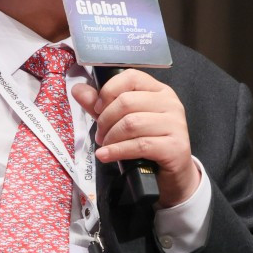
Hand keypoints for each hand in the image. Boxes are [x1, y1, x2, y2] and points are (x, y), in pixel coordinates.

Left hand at [71, 70, 200, 207]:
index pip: (131, 77)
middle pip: (127, 102)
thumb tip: (77, 89)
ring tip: (105, 146)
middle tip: (100, 135)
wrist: (171, 176)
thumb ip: (101, 105)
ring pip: (132, 123)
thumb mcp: (122, 121)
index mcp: (159, 91)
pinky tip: (105, 155)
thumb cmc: (148, 144)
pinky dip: (117, 151)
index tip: (97, 108)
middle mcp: (170, 103)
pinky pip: (140, 145)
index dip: (109, 90)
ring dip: (111, 137)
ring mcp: (175, 124)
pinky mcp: (175, 146)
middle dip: (105, 120)